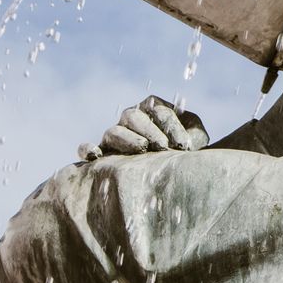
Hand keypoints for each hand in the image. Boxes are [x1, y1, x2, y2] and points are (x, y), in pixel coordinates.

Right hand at [77, 95, 208, 160]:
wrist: (172, 172)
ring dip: (127, 139)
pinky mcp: (102, 153)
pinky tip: (95, 155)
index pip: (158, 111)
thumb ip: (194, 134)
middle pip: (132, 116)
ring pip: (113, 131)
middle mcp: (132, 119)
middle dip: (149, 130)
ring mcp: (116, 135)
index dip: (171, 126)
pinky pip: (86, 147)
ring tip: (142, 149)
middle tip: (163, 147)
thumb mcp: (196, 139)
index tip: (184, 146)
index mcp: (154, 109)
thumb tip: (187, 142)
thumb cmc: (186, 151)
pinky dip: (88, 148)